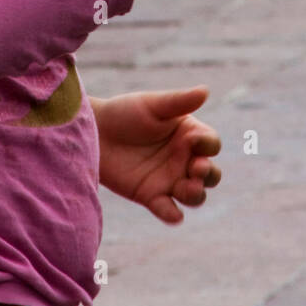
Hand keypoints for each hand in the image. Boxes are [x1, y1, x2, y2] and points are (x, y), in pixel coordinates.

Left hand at [94, 86, 221, 224]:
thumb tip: (206, 91)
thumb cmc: (125, 112)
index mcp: (189, 136)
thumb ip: (180, 101)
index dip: (209, 145)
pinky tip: (173, 214)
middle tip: (196, 167)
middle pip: (210, 174)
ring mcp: (169, 180)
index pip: (211, 145)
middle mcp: (184, 160)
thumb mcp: (153, 105)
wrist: (94, 132)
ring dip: (196, 194)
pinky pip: (168, 211)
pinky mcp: (151, 196)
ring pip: (194, 195)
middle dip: (209, 174)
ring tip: (188, 187)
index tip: (195, 140)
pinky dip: (173, 215)